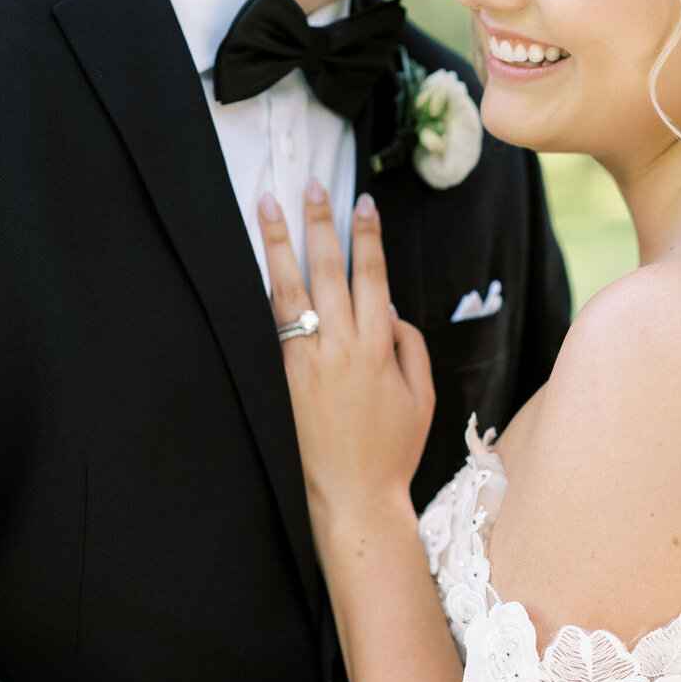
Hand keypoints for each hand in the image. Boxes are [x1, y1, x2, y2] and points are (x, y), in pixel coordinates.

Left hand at [258, 183, 433, 524]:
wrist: (354, 497)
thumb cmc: (393, 451)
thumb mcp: (422, 398)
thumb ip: (410, 347)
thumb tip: (390, 310)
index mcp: (380, 349)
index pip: (372, 277)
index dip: (368, 237)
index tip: (363, 203)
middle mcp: (342, 348)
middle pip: (328, 271)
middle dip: (320, 223)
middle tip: (311, 185)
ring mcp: (309, 363)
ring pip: (291, 290)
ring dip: (280, 243)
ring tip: (268, 205)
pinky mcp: (284, 380)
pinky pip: (274, 326)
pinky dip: (267, 291)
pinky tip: (258, 265)